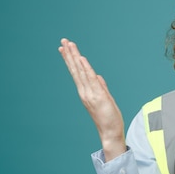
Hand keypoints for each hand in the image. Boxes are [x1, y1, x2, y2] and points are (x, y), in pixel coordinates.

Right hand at [58, 38, 125, 160]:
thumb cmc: (108, 117)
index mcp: (86, 92)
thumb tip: (97, 76)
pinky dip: (86, 69)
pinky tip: (81, 59)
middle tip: (63, 41)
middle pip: (75, 70)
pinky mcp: (98, 96)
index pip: (76, 73)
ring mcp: (90, 94)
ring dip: (75, 57)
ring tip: (69, 45)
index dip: (70, 60)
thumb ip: (101, 87)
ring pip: (81, 72)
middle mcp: (84, 92)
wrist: (110, 132)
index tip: (64, 48)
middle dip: (69, 55)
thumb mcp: (105, 99)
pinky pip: (91, 80)